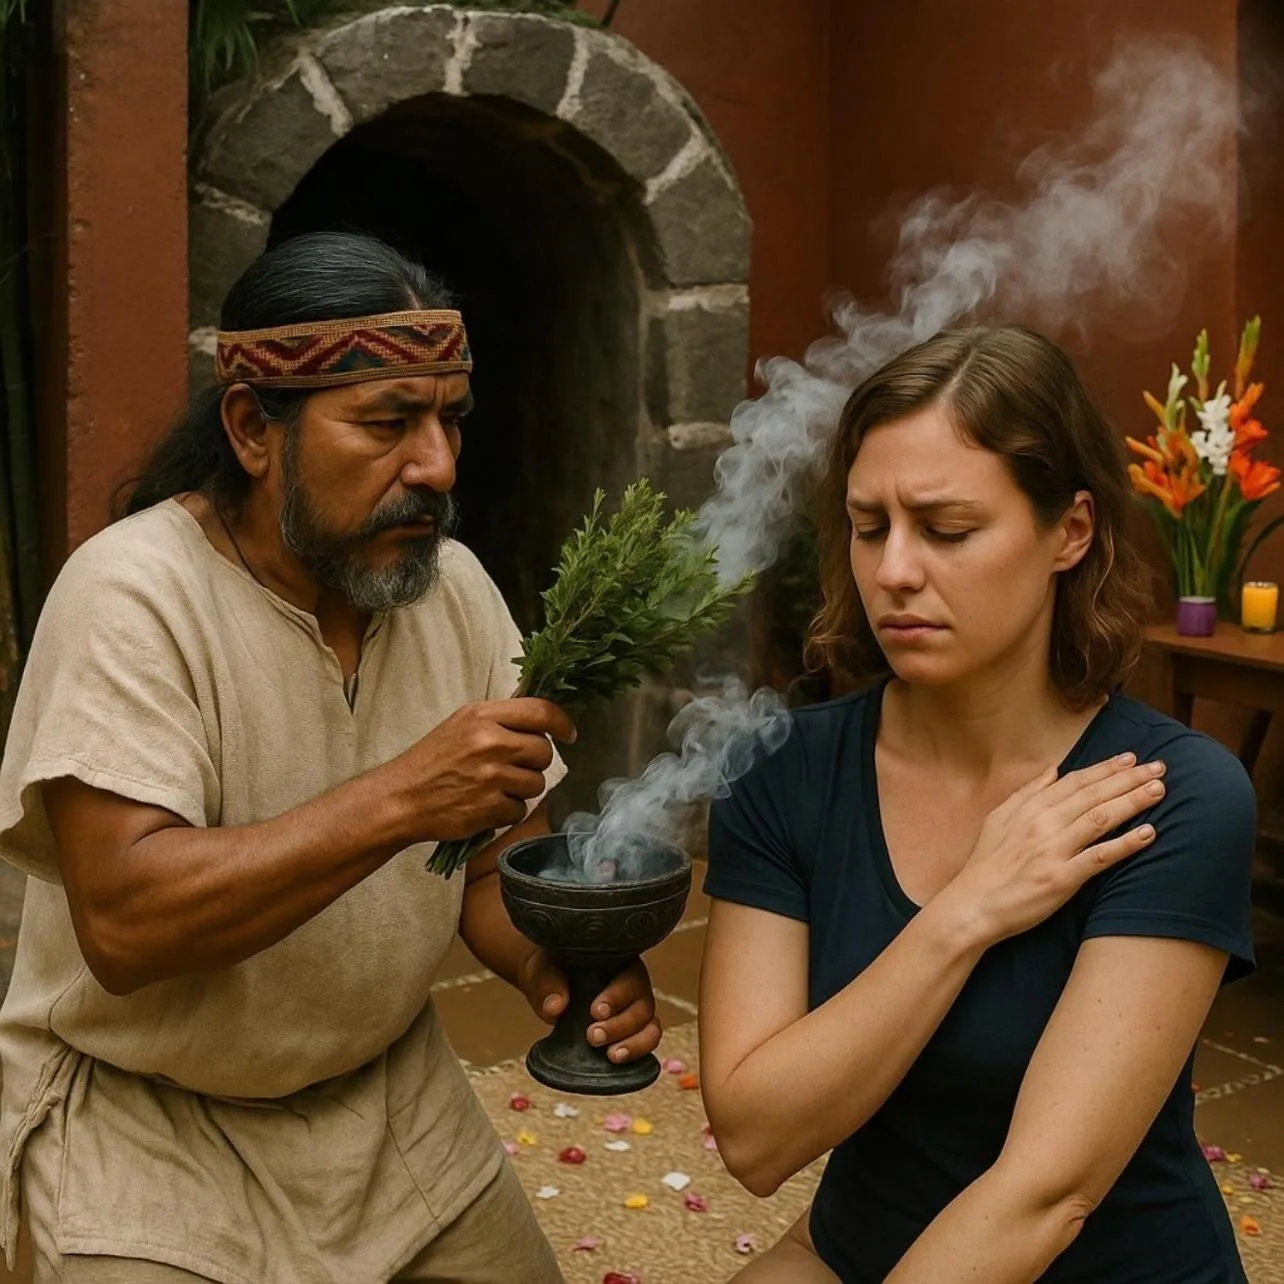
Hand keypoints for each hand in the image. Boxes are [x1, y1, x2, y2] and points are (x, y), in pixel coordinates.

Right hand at [388, 698, 575, 842]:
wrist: (401, 798)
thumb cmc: (433, 760)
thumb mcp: (462, 724)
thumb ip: (500, 720)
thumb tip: (542, 718)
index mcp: (482, 716)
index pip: (541, 711)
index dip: (562, 723)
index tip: (568, 734)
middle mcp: (489, 742)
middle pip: (544, 751)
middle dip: (535, 762)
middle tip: (512, 766)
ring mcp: (490, 777)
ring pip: (536, 783)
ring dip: (521, 789)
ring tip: (493, 787)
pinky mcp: (489, 808)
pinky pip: (520, 810)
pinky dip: (506, 811)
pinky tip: (484, 805)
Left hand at [521, 951, 662, 1063]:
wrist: (546, 983)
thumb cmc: (549, 968)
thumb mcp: (542, 968)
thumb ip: (547, 983)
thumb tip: (555, 1007)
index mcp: (618, 962)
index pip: (630, 977)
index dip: (617, 996)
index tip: (595, 1012)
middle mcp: (632, 986)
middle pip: (643, 1006)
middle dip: (620, 1025)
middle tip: (592, 1037)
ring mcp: (633, 1010)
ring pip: (650, 1028)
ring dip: (634, 1044)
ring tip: (612, 1056)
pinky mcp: (628, 1033)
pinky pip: (644, 1044)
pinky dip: (636, 1054)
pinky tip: (617, 1061)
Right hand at [943, 751, 1166, 944]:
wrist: (973, 905)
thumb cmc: (985, 865)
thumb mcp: (997, 819)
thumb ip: (1027, 793)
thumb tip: (1052, 769)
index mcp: (1029, 809)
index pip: (1074, 781)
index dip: (1105, 768)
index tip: (1131, 759)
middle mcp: (1042, 824)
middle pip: (1093, 795)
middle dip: (1129, 779)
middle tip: (1159, 768)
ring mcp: (1053, 851)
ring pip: (1100, 819)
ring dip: (1132, 802)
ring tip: (1158, 791)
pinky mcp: (1061, 878)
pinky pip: (1099, 857)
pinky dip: (1125, 844)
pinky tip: (1148, 834)